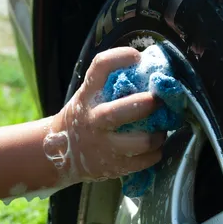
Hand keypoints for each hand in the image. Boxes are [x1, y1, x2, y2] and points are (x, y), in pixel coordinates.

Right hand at [47, 47, 164, 183]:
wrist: (62, 154)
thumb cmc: (84, 117)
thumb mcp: (87, 97)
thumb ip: (110, 84)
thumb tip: (149, 65)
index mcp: (87, 96)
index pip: (100, 67)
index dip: (120, 57)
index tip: (136, 57)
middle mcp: (93, 120)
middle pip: (119, 112)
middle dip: (146, 104)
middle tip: (159, 100)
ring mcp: (104, 145)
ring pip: (140, 142)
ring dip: (158, 134)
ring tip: (160, 130)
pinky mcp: (114, 166)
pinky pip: (145, 160)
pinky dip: (156, 152)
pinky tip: (154, 146)